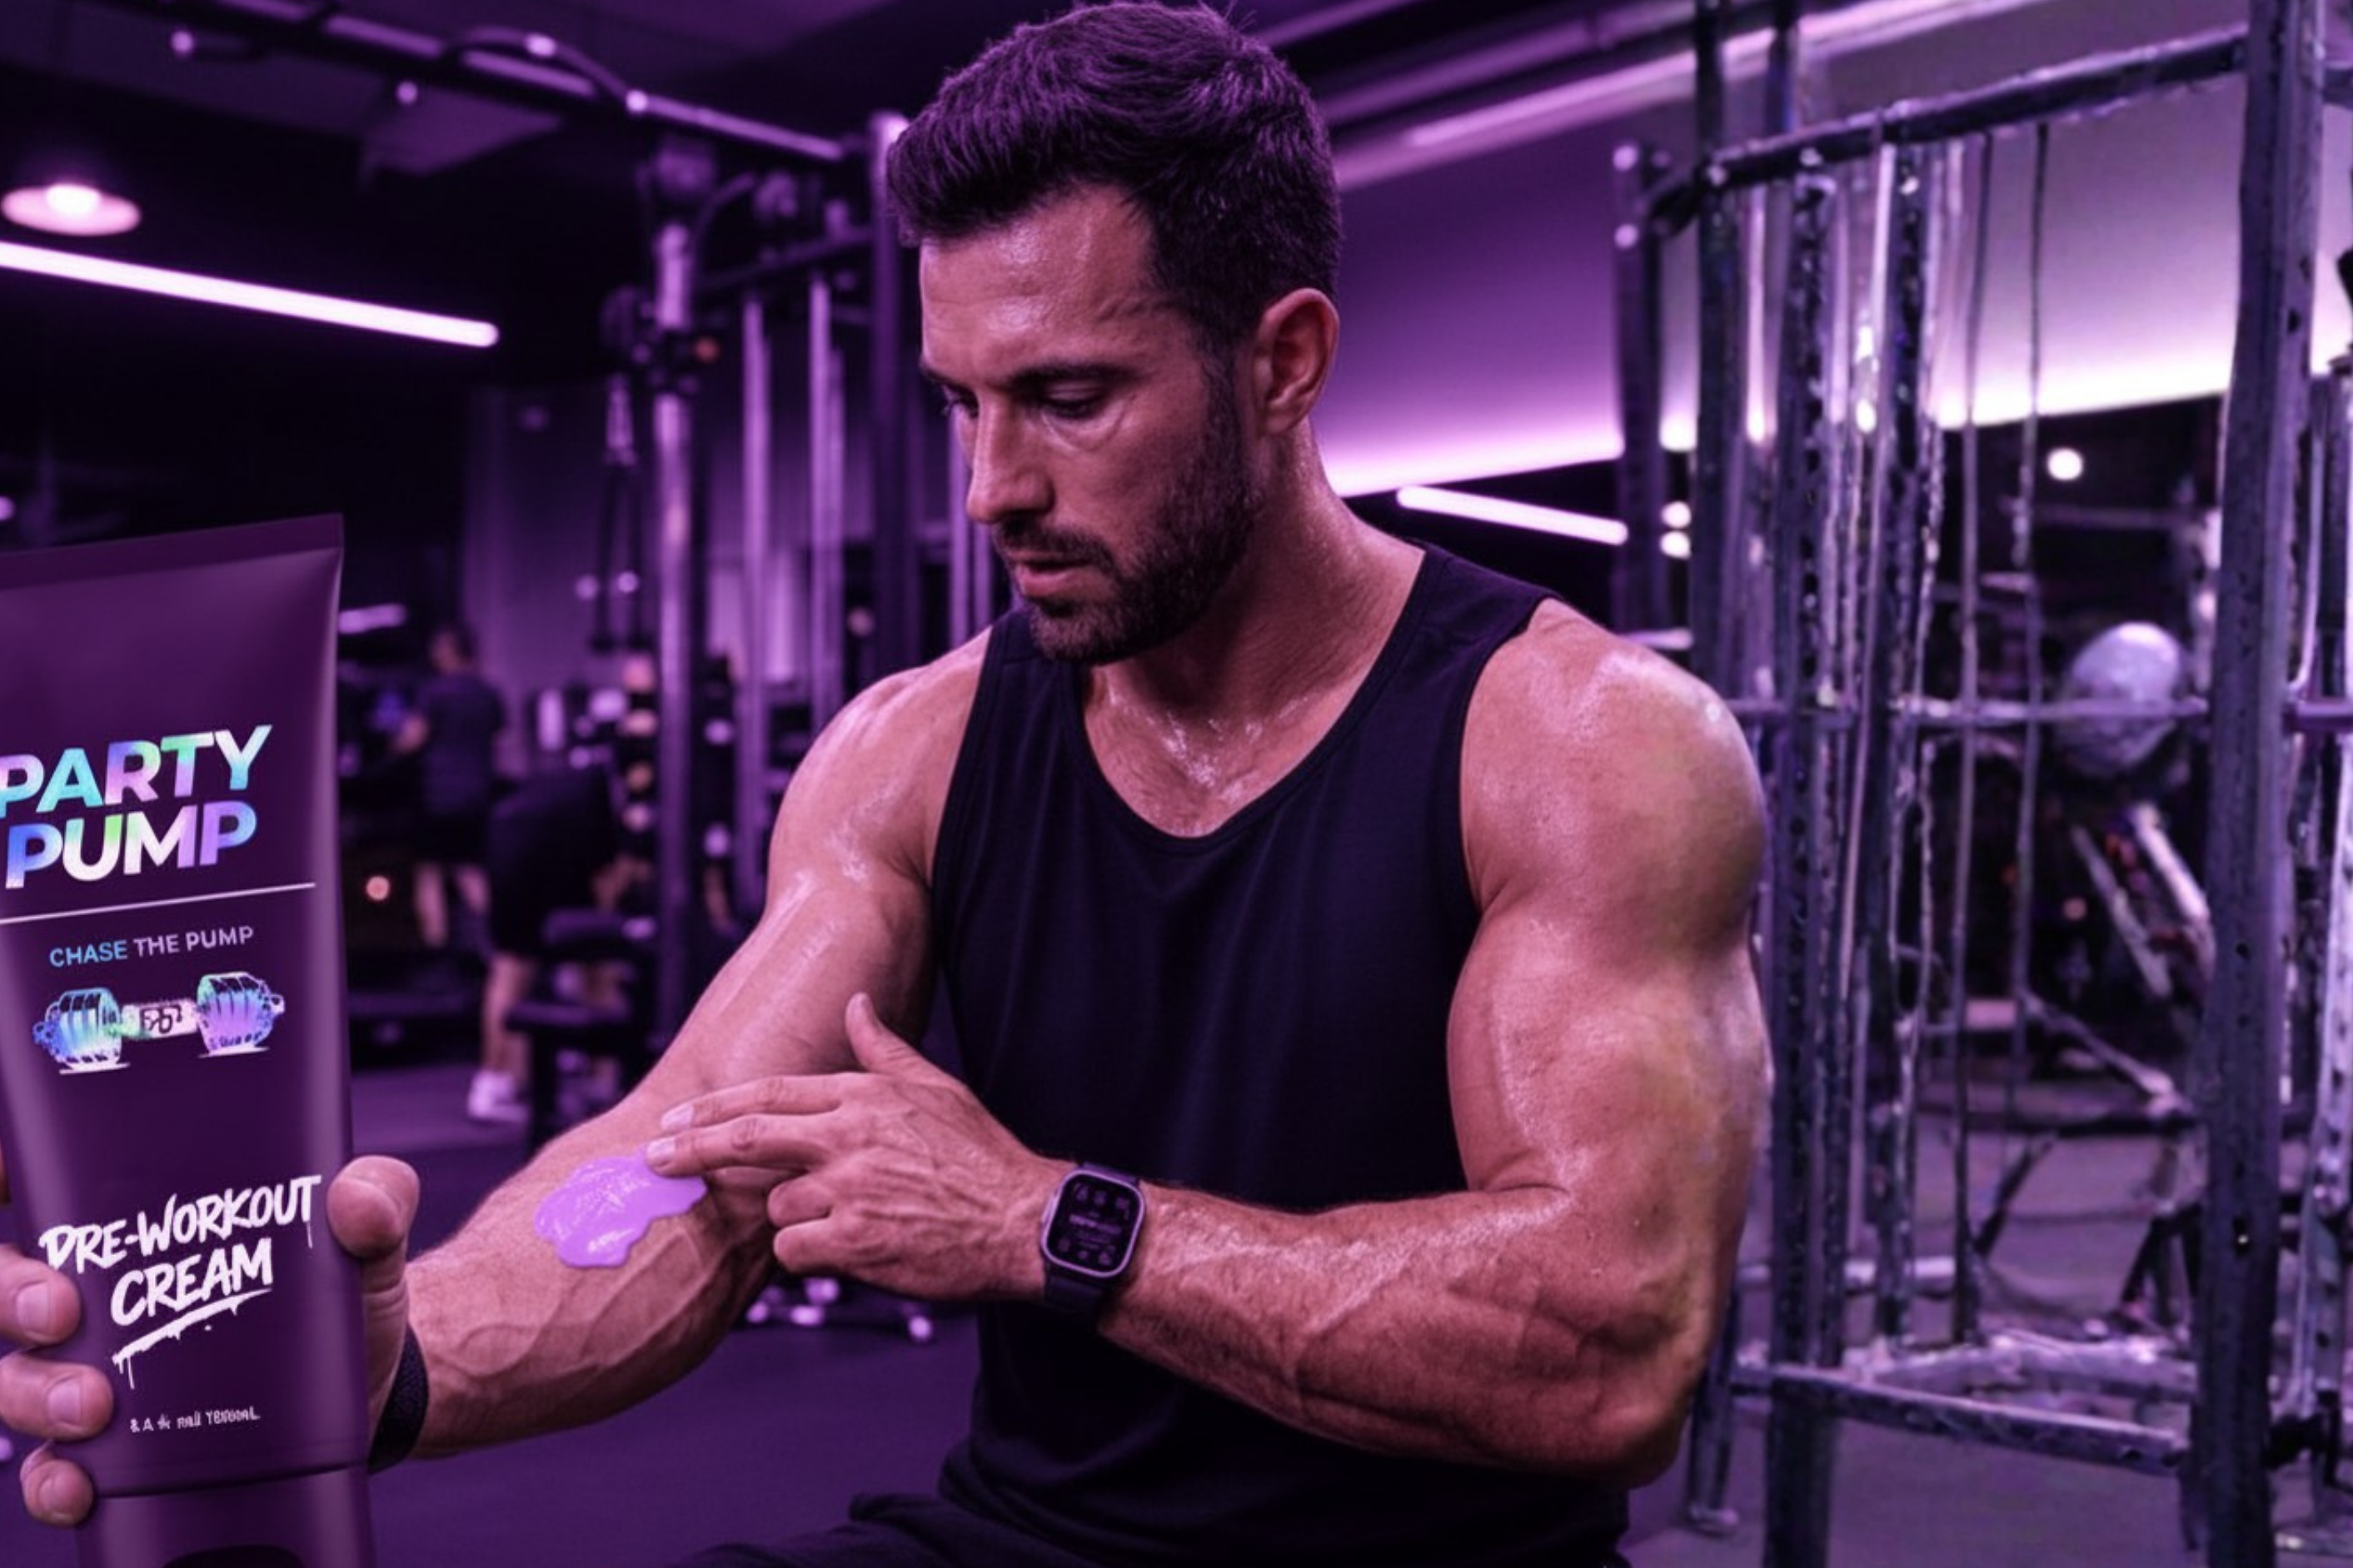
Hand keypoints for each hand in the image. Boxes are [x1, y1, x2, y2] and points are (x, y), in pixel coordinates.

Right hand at [0, 1152, 419, 1528]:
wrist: (375, 1377)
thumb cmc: (343, 1283)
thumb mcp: (365, 1234)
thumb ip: (377, 1199)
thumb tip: (356, 1198)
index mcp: (137, 1216)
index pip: (39, 1179)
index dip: (4, 1172)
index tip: (4, 1178)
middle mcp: (96, 1288)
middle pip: (3, 1279)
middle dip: (10, 1292)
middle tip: (62, 1309)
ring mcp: (94, 1367)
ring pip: (13, 1374)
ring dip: (33, 1391)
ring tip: (92, 1406)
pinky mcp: (116, 1443)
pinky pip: (51, 1465)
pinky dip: (54, 1478)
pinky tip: (83, 1484)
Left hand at [647, 994, 1054, 1302]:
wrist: (1022, 1222)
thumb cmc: (981, 1155)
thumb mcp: (937, 1088)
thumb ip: (884, 1050)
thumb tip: (857, 1005)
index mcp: (864, 1097)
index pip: (771, 1094)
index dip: (715, 1107)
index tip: (676, 1118)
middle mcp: (850, 1138)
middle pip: (748, 1138)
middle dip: (691, 1148)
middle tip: (652, 1157)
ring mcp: (851, 1191)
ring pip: (777, 1207)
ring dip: (793, 1218)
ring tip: (843, 1221)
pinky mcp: (855, 1242)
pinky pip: (795, 1252)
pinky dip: (808, 1255)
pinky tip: (845, 1251)